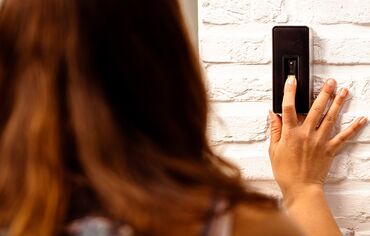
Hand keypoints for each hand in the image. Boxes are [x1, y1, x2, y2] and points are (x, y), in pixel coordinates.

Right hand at [269, 77, 366, 203]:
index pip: (289, 108)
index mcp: (290, 133)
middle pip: (316, 108)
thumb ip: (275, 130)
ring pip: (330, 118)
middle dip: (323, 93)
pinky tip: (361, 119)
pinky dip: (353, 127)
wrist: (301, 188)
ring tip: (344, 91)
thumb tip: (273, 114)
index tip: (292, 81)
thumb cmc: (285, 171)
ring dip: (338, 103)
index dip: (290, 92)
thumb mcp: (274, 150)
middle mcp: (306, 134)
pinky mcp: (330, 149)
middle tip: (330, 81)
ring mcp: (320, 141)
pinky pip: (344, 136)